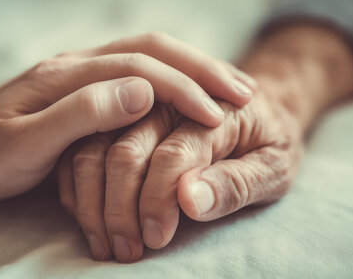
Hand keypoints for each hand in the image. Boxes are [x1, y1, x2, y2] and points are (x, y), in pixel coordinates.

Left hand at [0, 32, 256, 200]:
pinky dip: (170, 80)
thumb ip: (80, 116)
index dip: (184, 87)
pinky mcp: (81, 89)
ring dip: (191, 69)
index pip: (139, 67)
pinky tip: (188, 95)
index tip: (220, 112)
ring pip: (147, 55)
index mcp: (66, 74)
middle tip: (244, 91)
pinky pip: (136, 73)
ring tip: (229, 89)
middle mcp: (77, 64)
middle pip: (151, 48)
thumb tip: (142, 91)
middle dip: (201, 67)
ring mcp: (79, 73)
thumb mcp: (24, 143)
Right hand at [58, 88, 301, 261]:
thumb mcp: (275, 167)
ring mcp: (139, 110)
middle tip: (127, 250)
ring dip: (93, 201)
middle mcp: (169, 103)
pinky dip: (77, 186)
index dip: (158, 200)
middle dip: (120, 207)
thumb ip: (237, 183)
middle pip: (125, 150)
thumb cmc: (269, 143)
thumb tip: (191, 200)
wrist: (261, 108)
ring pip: (95, 148)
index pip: (173, 155)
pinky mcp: (119, 121)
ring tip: (105, 244)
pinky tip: (87, 219)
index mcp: (213, 111)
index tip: (155, 238)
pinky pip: (81, 148)